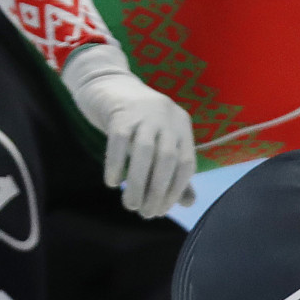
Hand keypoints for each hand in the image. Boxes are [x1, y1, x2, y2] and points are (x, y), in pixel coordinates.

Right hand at [62, 44, 194, 217]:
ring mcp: (144, 112)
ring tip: (130, 206)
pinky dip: (116, 164)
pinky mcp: (120, 111)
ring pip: (144, 152)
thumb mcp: (161, 141)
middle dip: (157, 191)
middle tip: (146, 214)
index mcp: (182, 125)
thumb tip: (189, 203)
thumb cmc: (139, 121)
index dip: (176, 191)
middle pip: (167, 159)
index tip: (162, 211)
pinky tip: (112, 183)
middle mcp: (167, 116)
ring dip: (138, 183)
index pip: (186, 163)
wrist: (110, 85)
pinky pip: (119, 141)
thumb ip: (176, 171)